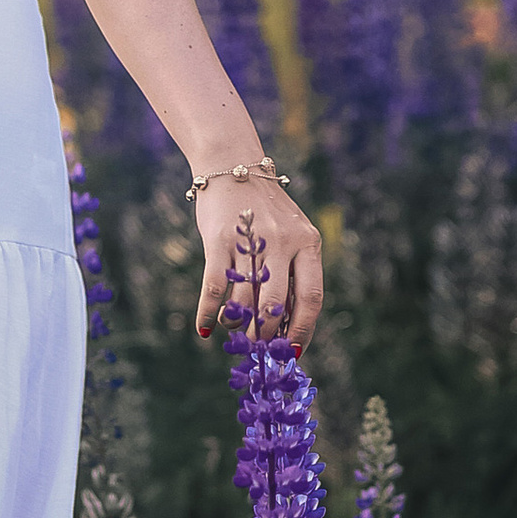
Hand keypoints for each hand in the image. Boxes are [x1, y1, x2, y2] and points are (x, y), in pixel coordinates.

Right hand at [191, 174, 322, 348]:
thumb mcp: (290, 233)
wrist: (231, 165)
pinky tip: (204, 327)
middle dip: (267, 332)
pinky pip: (215, 285)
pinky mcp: (218, 239)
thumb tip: (285, 323)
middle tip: (259, 347)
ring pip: (245, 297)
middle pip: (277, 302)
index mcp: (308, 243)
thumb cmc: (263, 210)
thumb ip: (292, 271)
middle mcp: (283, 242)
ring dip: (239, 324)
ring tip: (235, 333)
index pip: (311, 297)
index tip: (293, 351)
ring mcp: (250, 239)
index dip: (303, 330)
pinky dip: (208, 311)